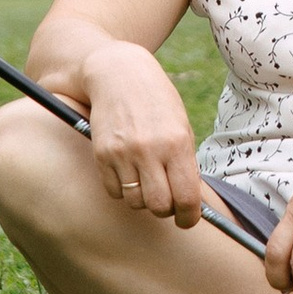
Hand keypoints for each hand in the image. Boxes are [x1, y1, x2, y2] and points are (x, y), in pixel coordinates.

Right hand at [71, 42, 204, 222]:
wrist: (118, 73)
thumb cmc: (156, 101)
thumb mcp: (180, 125)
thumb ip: (184, 161)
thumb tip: (190, 200)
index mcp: (177, 143)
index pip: (186, 197)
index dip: (189, 217)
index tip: (187, 220)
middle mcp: (150, 150)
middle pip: (159, 206)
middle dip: (165, 209)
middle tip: (166, 200)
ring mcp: (123, 153)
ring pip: (135, 202)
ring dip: (142, 198)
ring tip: (145, 178)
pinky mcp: (102, 154)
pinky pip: (114, 191)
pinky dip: (122, 188)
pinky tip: (126, 169)